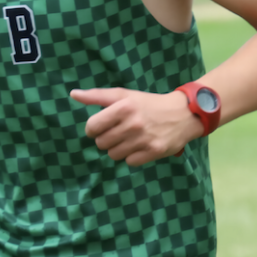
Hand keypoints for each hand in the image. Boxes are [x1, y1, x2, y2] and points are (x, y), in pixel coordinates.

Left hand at [70, 87, 203, 165]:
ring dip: (118, 148)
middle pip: (101, 143)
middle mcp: (132, 124)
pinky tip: (140, 146)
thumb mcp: (124, 95)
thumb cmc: (148, 103)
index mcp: (123, 107)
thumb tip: (73, 94)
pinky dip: (132, 156)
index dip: (93, 129)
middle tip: (119, 132)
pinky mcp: (154, 152)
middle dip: (107, 138)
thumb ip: (97, 96)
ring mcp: (143, 139)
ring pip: (114, 154)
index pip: (92, 127)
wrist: (182, 114)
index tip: (101, 127)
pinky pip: (129, 162)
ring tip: (130, 139)